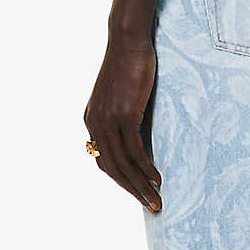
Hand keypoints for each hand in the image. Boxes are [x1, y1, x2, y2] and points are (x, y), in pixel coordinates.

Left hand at [84, 38, 162, 211]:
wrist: (128, 43)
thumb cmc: (129, 67)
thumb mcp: (122, 99)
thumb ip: (124, 121)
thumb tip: (139, 140)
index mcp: (92, 122)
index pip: (104, 162)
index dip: (122, 181)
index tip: (139, 193)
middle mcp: (95, 125)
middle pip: (113, 169)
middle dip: (132, 191)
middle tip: (151, 207)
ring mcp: (107, 121)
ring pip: (123, 164)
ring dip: (141, 186)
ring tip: (156, 200)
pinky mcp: (122, 115)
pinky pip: (134, 150)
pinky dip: (145, 168)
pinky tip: (157, 178)